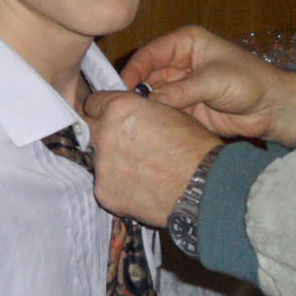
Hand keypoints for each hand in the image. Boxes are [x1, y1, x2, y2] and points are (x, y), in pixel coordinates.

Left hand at [83, 91, 221, 226]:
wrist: (203, 186)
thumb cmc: (193, 147)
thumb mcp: (168, 113)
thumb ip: (138, 112)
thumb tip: (129, 116)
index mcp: (119, 108)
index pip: (93, 103)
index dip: (104, 110)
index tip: (110, 117)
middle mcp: (104, 134)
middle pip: (93, 131)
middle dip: (106, 136)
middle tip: (127, 146)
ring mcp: (102, 166)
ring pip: (100, 160)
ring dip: (113, 163)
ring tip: (141, 171)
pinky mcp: (104, 193)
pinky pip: (106, 185)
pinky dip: (118, 186)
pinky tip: (141, 188)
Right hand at [120, 24, 295, 146]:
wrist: (272, 109)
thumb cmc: (249, 82)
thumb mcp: (213, 81)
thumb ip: (180, 91)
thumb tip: (149, 101)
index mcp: (186, 43)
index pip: (151, 53)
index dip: (134, 69)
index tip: (120, 87)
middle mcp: (180, 63)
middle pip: (147, 75)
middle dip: (135, 90)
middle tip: (120, 107)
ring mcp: (182, 87)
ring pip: (153, 96)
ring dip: (144, 107)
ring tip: (130, 119)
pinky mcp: (186, 108)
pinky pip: (164, 112)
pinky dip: (156, 119)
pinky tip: (146, 128)